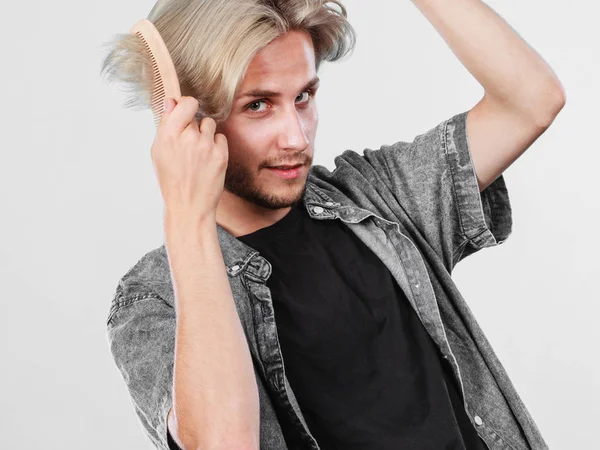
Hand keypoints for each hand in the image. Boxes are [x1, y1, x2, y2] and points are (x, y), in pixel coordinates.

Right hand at [150, 96, 228, 222]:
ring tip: (198, 152)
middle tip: (188, 145)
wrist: (189, 206)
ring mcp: (207, 146)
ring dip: (205, 134)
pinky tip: (208, 159)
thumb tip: (171, 101)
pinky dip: (216, 146)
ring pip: (210, 125)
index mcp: (169, 135)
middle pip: (197, 115)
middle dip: (192, 126)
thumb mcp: (158, 152)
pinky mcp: (221, 154)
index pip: (186, 102)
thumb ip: (165, 125)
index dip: (186, 106)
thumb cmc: (171, 180)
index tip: (185, 113)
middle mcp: (188, 137)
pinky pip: (220, 138)